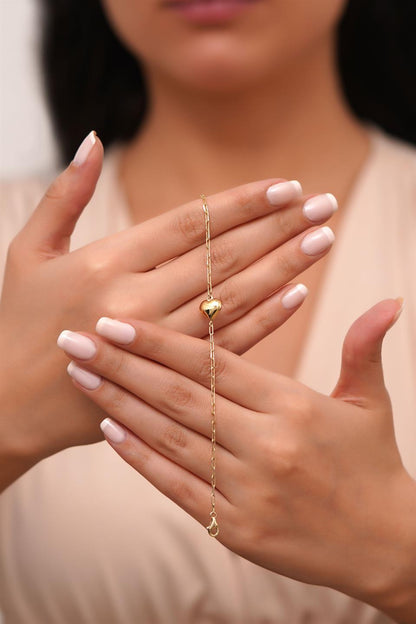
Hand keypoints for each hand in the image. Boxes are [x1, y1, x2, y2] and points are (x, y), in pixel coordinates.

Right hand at [0, 131, 336, 486]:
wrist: (12, 405)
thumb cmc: (18, 322)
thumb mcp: (27, 251)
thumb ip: (64, 195)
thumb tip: (93, 138)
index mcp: (106, 263)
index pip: (191, 224)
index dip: (243, 203)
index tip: (286, 187)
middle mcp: (137, 301)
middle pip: (224, 257)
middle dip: (279, 227)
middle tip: (325, 204)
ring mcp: (157, 344)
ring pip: (235, 298)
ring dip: (284, 268)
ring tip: (322, 240)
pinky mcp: (167, 379)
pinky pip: (227, 346)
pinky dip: (266, 319)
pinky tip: (297, 294)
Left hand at [60, 298, 415, 621]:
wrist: (386, 544)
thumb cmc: (372, 465)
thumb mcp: (370, 403)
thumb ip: (365, 348)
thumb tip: (390, 301)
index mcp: (292, 406)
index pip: (214, 364)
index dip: (160, 341)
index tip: (117, 321)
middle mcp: (266, 445)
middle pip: (179, 396)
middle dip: (121, 364)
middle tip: (74, 339)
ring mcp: (247, 490)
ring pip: (169, 437)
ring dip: (118, 403)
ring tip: (80, 375)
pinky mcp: (236, 528)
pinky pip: (177, 486)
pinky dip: (139, 457)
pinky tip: (108, 429)